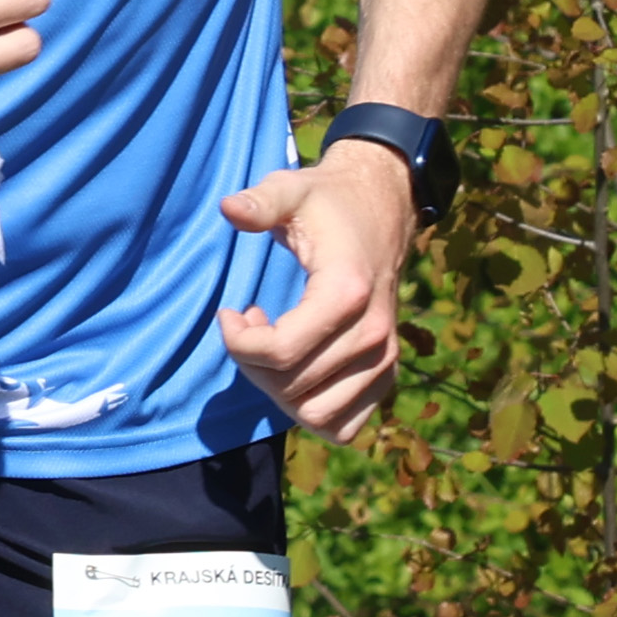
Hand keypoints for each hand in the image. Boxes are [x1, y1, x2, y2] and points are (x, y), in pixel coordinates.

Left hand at [217, 141, 415, 442]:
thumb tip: (228, 208)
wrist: (382, 210)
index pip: (281, 353)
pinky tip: (300, 371)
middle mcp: (374, 335)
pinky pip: (344, 426)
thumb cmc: (327, 203)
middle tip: (249, 324)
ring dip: (280, 391)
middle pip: (291, 386)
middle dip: (253, 363)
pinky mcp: (387, 374)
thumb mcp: (290, 190)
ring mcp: (385, 359)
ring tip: (274, 347)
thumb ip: (260, 201)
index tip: (230, 312)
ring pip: (315, 414)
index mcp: (348, 293)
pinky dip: (312, 410)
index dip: (238, 343)